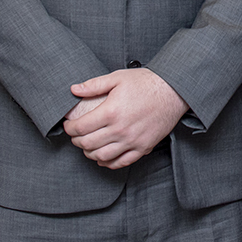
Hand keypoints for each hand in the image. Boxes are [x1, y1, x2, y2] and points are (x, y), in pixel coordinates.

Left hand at [62, 68, 188, 168]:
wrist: (173, 91)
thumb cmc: (146, 83)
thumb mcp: (117, 78)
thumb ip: (94, 84)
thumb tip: (74, 89)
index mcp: (111, 112)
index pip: (81, 127)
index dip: (70, 128)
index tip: (68, 126)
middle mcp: (120, 130)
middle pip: (88, 144)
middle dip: (76, 141)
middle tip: (75, 136)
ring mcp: (132, 141)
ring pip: (102, 157)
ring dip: (89, 153)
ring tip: (87, 146)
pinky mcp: (143, 147)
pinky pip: (121, 162)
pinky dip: (108, 163)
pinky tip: (103, 158)